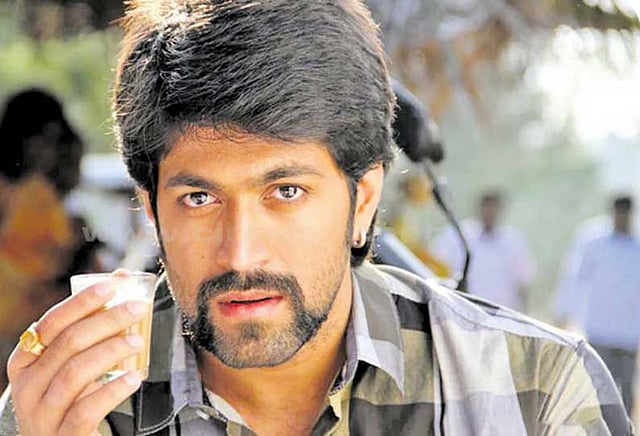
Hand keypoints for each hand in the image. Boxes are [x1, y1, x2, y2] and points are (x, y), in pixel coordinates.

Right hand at [7, 281, 147, 434]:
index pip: (51, 323)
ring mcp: (42, 415)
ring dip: (112, 351)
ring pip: (75, 373)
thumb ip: (93, 324)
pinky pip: (86, 410)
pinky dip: (113, 390)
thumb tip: (121, 277)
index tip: (113, 286)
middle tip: (138, 309)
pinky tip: (134, 377)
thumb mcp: (73, 362)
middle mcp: (27, 387)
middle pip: (68, 343)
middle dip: (107, 320)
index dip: (82, 301)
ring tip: (139, 342)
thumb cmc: (72, 398)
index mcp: (25, 362)